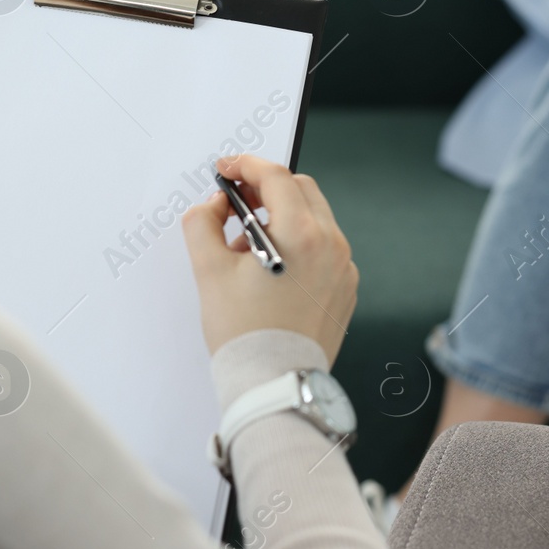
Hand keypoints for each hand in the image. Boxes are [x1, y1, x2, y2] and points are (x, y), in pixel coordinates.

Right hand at [181, 154, 356, 365]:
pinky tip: (270, 269)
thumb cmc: (244, 333)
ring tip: (246, 247)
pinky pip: (324, 249)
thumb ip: (203, 223)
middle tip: (236, 200)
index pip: (275, 176)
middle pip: (301, 189)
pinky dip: (298, 244)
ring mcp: (343, 268)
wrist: (273, 383)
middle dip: (266, 187)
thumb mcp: (209, 271)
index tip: (226, 169)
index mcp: (301, 234)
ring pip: (314, 219)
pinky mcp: (345, 288)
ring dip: (281, 216)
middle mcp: (331, 245)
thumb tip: (215, 205)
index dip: (245, 164)